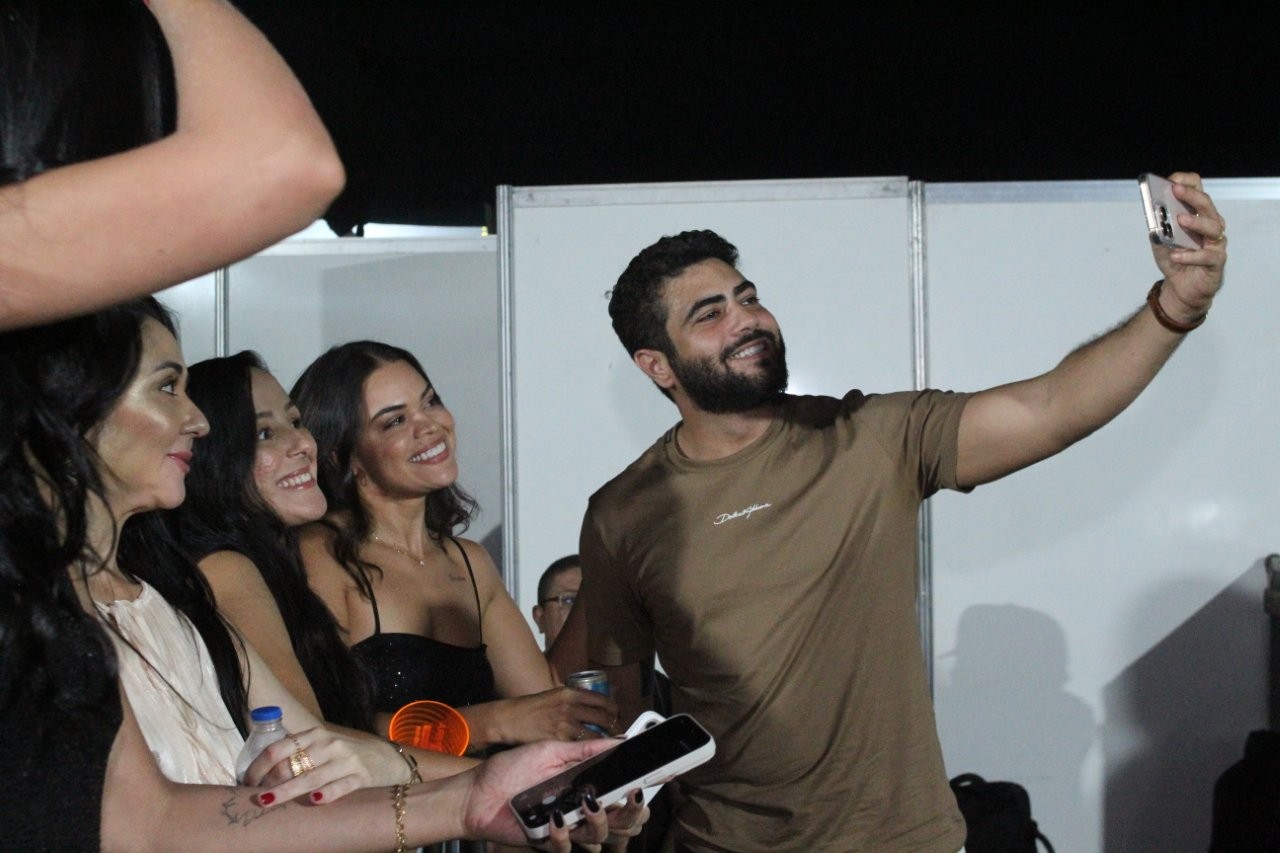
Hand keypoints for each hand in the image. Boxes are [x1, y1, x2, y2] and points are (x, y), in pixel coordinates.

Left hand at [243, 725, 407, 803]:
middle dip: (269, 782)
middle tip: (256, 797)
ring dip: (286, 791)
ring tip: (268, 801)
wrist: (387, 758)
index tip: (247, 781)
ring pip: (310, 778)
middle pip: (291, 765)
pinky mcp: (361, 776)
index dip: (259, 766)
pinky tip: (313, 801)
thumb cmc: (348, 755)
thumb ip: (300, 752)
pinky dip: (325, 794)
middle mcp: (329, 744)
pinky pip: (339, 787)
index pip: (279, 748)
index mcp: (316, 735)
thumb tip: (263, 771)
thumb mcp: (324, 746)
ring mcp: (346, 760)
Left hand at [459, 740, 649, 847]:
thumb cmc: (511, 769)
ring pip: (602, 837)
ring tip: (589, 802)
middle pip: (624, 822)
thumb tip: (619, 740)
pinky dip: (564, 833)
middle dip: (633, 811)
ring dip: (601, 820)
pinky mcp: (549, 843)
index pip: (625, 790)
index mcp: (588, 785)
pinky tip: (554, 819)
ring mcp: (568, 828)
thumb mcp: (551, 750)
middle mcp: (582, 808)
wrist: (476, 792)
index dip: (646, 786)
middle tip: (629, 794)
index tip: (664, 774)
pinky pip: (567, 847)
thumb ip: (585, 749)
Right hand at [495, 686, 619, 744]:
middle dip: (614, 727)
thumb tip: (592, 708)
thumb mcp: (554, 695)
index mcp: (570, 693)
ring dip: (605, 741)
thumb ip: (573, 701)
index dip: (614, 710)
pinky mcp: (558, 740)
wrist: (509, 718)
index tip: (617, 716)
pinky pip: (581, 747)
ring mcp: (565, 724)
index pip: (603, 700)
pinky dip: (590, 751)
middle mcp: (570, 706)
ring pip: (596, 734)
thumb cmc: (530, 708)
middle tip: (617, 734)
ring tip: (608, 746)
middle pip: (605, 717)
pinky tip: (593, 754)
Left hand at [1152, 172, 1227, 321]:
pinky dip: (1190, 255)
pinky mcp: (1216, 262)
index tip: (1172, 180)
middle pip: (1207, 205)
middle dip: (1191, 196)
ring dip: (1196, 222)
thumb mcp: (1160, 242)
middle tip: (1176, 190)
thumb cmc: (1175, 259)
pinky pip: (1207, 256)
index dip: (1187, 183)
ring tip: (1180, 220)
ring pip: (1213, 227)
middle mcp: (1211, 225)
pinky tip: (1176, 254)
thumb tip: (1153, 213)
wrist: (1181, 289)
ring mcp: (1216, 243)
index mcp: (1198, 215)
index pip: (1199, 191)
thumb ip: (1158, 227)